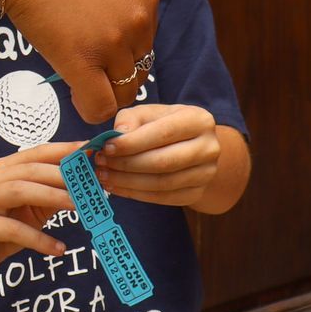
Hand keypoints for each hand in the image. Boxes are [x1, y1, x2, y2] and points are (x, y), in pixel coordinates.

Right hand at [0, 142, 78, 284]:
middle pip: (29, 170)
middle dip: (61, 175)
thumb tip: (85, 184)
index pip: (36, 153)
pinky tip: (58, 249)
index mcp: (3, 169)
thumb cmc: (2, 228)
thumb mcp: (31, 210)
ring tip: (78, 208)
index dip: (63, 150)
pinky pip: (13, 230)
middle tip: (89, 185)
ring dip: (52, 197)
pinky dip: (39, 239)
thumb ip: (51, 195)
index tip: (90, 149)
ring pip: (19, 191)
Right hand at [2, 0, 157, 125]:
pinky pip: (100, 105)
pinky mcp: (84, 59)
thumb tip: (113, 40)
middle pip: (138, 71)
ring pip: (122, 92)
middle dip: (113, 75)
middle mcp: (137, 19)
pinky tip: (74, 96)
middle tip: (85, 69)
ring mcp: (113, 40)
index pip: (145, 45)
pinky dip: (90, 110)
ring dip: (100, 91)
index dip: (119, 54)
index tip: (97, 53)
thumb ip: (117, 3)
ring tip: (75, 78)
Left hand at [92, 103, 221, 207]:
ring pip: (161, 183)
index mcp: (199, 120)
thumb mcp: (150, 113)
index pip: (163, 133)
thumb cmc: (165, 124)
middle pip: (163, 162)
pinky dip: (135, 194)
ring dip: (127, 182)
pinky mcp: (197, 193)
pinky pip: (162, 198)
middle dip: (127, 164)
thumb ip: (131, 119)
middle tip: (101, 162)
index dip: (132, 143)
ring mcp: (206, 174)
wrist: (193, 146)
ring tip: (105, 175)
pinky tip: (117, 187)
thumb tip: (116, 136)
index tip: (106, 147)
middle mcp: (209, 148)